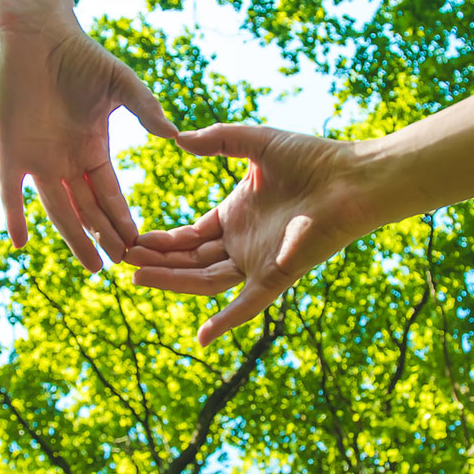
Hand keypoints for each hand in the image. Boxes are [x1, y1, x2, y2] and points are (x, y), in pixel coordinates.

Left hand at [0, 15, 176, 269]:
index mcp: (93, 148)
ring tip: (93, 265)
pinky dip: (13, 215)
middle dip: (104, 235)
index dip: (122, 218)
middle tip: (122, 262)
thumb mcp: (121, 84)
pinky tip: (19, 242)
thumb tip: (173, 134)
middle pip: (87, 209)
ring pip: (57, 208)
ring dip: (74, 237)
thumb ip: (145, 109)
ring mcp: (38, 158)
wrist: (37, 34)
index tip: (138, 242)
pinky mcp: (11, 150)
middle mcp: (66, 161)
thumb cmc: (80, 54)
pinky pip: (10, 191)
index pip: (109, 194)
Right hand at [125, 125, 375, 344]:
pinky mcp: (278, 275)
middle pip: (191, 260)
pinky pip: (249, 304)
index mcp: (236, 216)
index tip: (131, 239)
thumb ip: (217, 141)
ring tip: (137, 275)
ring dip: (173, 281)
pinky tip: (203, 336)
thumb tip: (178, 137)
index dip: (161, 241)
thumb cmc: (312, 158)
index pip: (189, 237)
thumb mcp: (254, 142)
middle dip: (157, 261)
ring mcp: (258, 262)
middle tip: (122, 258)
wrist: (351, 178)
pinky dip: (227, 321)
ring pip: (207, 280)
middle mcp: (243, 243)